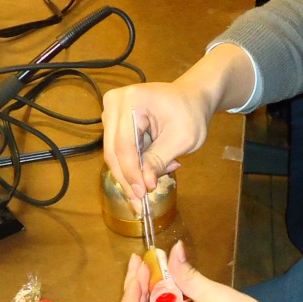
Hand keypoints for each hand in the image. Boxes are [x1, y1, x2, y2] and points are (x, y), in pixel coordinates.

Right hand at [102, 43, 255, 202]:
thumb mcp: (182, 138)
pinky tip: (153, 169)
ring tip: (160, 174)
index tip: (142, 195)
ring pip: (114, 154)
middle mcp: (113, 103)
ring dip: (133, 173)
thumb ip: (159, 160)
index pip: (124, 144)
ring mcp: (111, 112)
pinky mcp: (114, 123)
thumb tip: (144, 185)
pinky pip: (119, 151)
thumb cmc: (191, 113)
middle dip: (129, 179)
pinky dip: (134, 165)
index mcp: (130, 101)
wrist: (192, 98)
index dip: (132, 172)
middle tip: (140, 203)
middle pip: (113, 151)